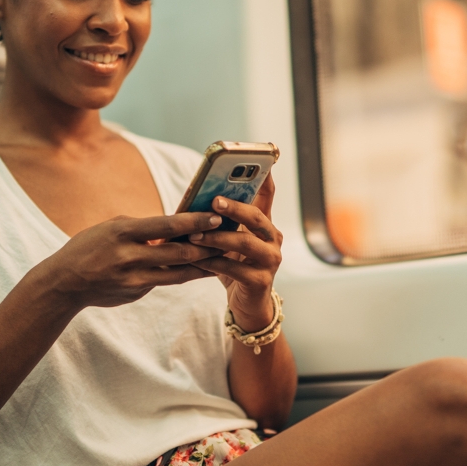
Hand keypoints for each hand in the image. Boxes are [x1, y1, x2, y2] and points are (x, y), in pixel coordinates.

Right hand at [41, 211, 224, 312]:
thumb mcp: (113, 227)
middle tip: (231, 237)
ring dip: (203, 265)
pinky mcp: (137, 293)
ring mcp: (134, 278)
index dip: (196, 221)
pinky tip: (200, 269)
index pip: (168, 225)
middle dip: (208, 245)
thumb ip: (144, 228)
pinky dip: (184, 274)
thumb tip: (177, 225)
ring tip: (224, 256)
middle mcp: (130, 256)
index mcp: (124, 232)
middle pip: (179, 252)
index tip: (218, 216)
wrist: (64, 283)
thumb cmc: (90, 246)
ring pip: (179, 273)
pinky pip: (165, 281)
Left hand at [189, 174, 282, 330]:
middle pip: (256, 217)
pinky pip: (235, 269)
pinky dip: (213, 263)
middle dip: (234, 207)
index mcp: (265, 224)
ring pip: (245, 243)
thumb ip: (221, 221)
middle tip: (214, 200)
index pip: (267, 194)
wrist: (246, 304)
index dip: (263, 176)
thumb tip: (194, 198)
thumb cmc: (234, 266)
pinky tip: (196, 260)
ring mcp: (270, 260)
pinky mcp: (261, 281)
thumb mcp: (230, 240)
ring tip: (194, 236)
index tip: (255, 160)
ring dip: (217, 238)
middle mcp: (273, 239)